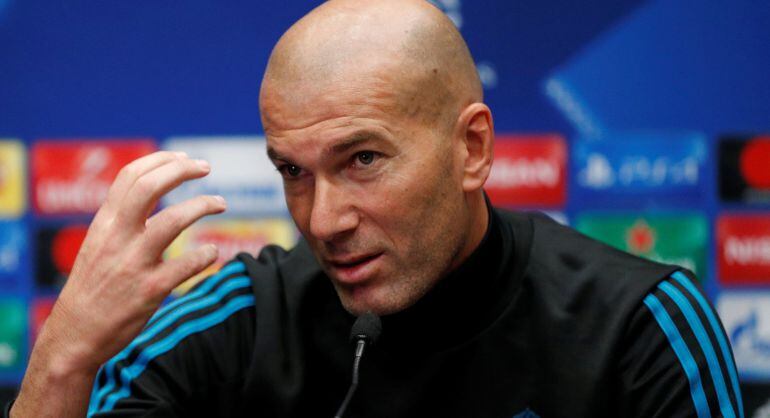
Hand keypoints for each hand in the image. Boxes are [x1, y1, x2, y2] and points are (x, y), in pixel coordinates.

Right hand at [37, 151, 225, 373]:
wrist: (75, 336)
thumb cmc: (93, 288)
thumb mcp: (98, 244)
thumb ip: (121, 219)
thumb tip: (150, 189)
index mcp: (104, 224)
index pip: (131, 176)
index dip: (161, 161)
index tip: (185, 159)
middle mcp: (117, 238)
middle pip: (149, 188)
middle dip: (181, 171)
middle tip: (206, 168)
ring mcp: (133, 264)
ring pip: (173, 220)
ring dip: (202, 205)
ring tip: (221, 203)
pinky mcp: (149, 291)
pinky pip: (186, 265)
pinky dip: (205, 255)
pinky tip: (213, 253)